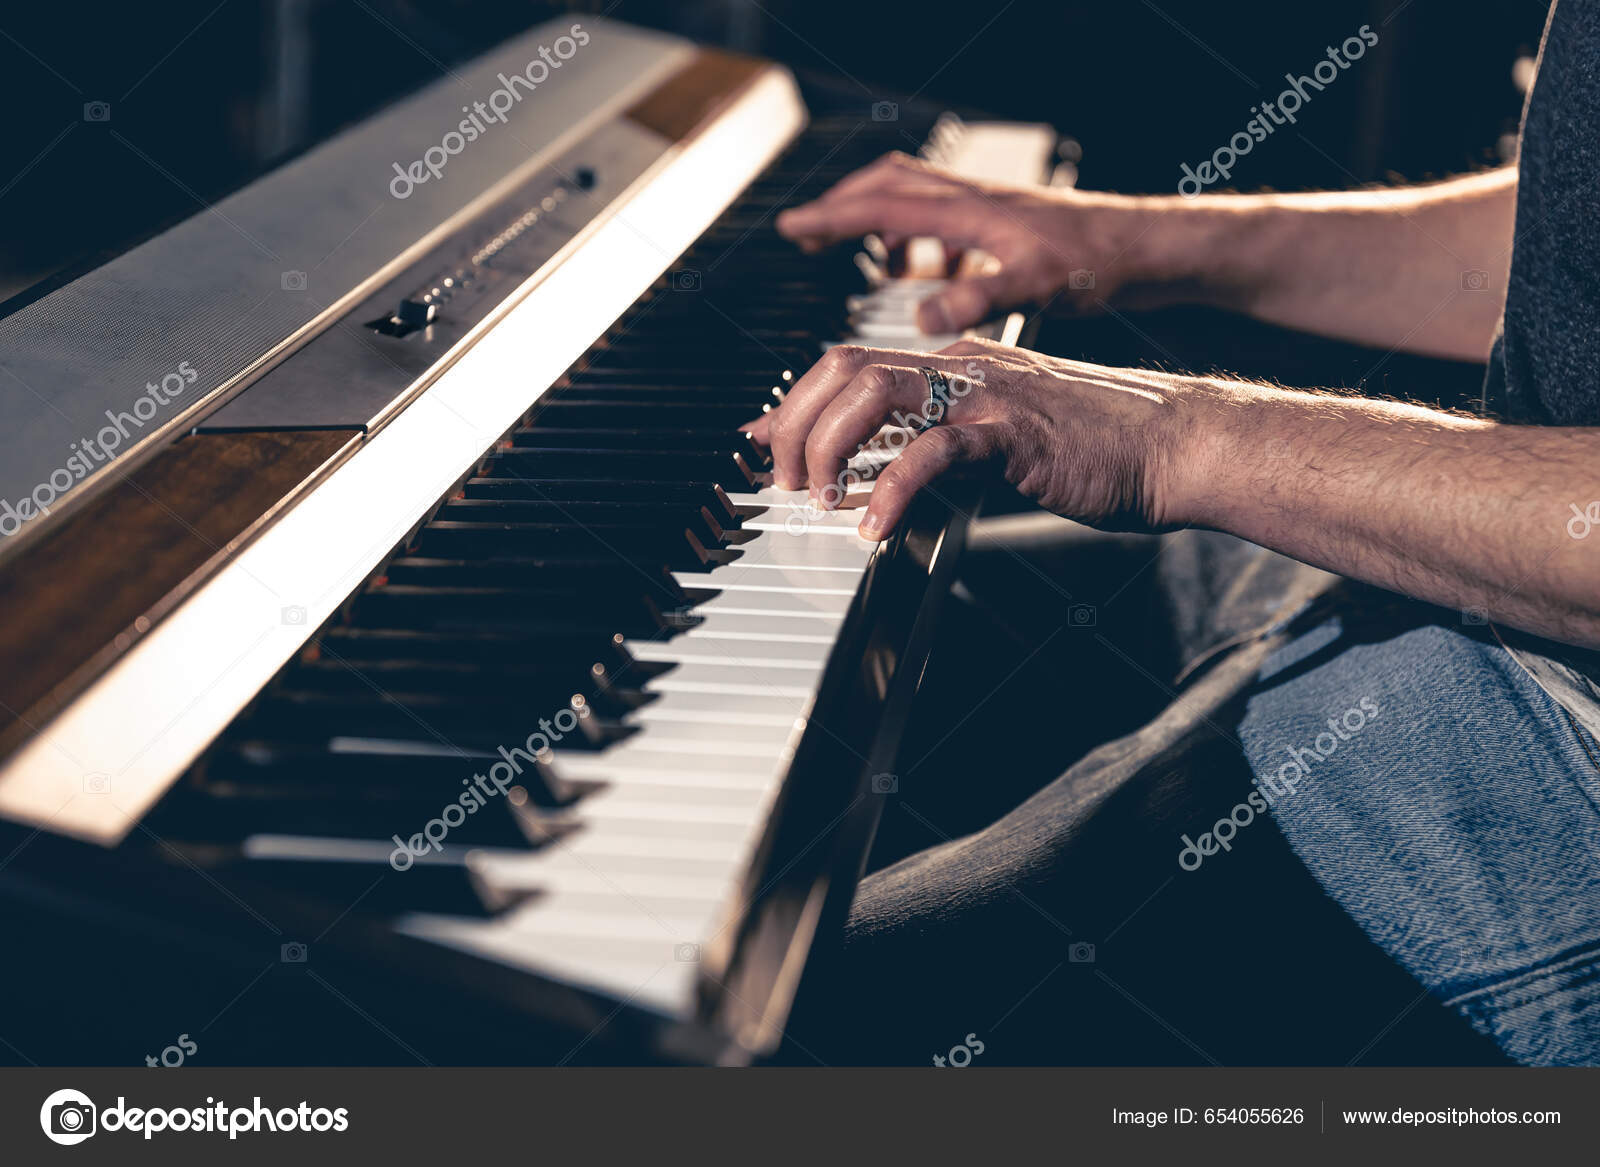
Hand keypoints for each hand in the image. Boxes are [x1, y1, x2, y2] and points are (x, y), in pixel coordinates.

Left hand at [743, 337, 1202, 539]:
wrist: (1173, 442)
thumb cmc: (1095, 445)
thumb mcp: (1000, 439)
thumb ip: (941, 444)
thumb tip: (884, 473)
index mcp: (955, 363)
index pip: (849, 365)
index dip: (796, 403)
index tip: (767, 443)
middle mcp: (962, 365)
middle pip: (844, 369)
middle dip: (798, 426)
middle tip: (790, 482)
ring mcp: (986, 392)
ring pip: (875, 393)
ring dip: (830, 447)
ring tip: (822, 498)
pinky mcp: (1012, 429)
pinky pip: (934, 450)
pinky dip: (893, 488)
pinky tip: (877, 526)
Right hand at [775, 152, 1195, 332]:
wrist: (1145, 247)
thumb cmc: (1096, 262)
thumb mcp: (1033, 286)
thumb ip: (975, 298)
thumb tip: (920, 316)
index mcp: (967, 212)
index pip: (880, 206)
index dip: (830, 218)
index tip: (790, 228)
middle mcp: (971, 201)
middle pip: (887, 186)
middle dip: (842, 207)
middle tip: (808, 234)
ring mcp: (986, 210)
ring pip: (914, 199)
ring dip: (880, 222)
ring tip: (864, 259)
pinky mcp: (1003, 224)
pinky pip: (944, 222)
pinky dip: (921, 243)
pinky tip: (930, 275)